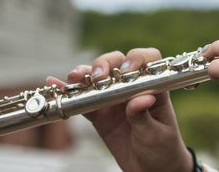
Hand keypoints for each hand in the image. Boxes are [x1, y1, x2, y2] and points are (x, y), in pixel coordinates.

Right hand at [47, 48, 192, 171]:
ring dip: (84, 75)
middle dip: (105, 64)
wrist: (152, 169)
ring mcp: (114, 100)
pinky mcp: (100, 114)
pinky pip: (82, 100)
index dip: (137, 58)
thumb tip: (141, 99)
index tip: (127, 69)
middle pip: (117, 63)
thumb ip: (144, 116)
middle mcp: (132, 88)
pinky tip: (55, 84)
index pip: (148, 60)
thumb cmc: (162, 148)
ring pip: (97, 79)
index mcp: (153, 88)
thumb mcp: (155, 134)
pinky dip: (69, 93)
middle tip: (98, 77)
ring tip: (73, 77)